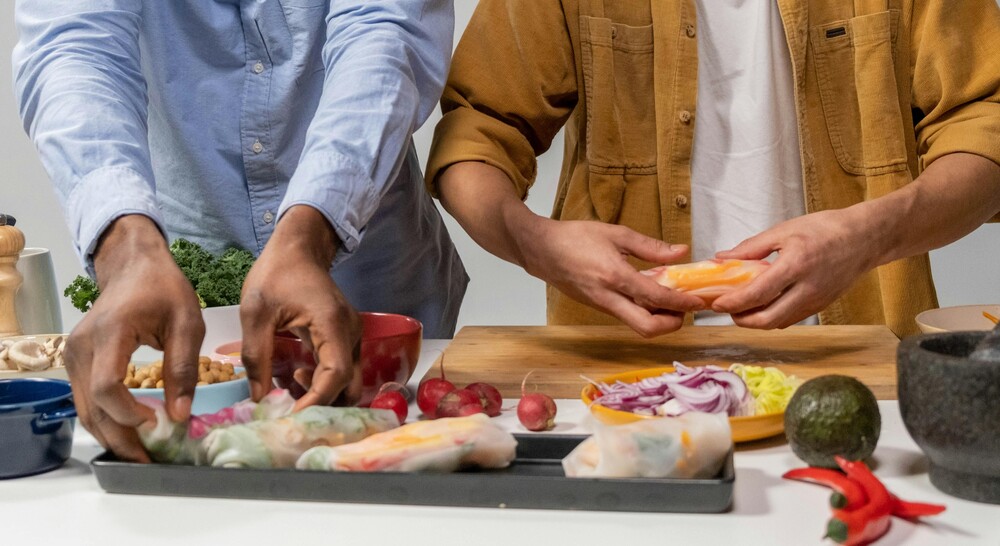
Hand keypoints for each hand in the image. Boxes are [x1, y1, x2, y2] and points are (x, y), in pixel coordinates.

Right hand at [64, 215, 203, 461]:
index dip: (130, 413)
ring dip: (111, 435)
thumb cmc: (164, 290)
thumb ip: (184, 368)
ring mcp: (72, 354)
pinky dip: (106, 419)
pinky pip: (86, 399)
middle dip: (120, 438)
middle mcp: (81, 346)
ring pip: (85, 409)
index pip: (109, 385)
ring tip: (142, 452)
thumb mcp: (188, 323)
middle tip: (149, 459)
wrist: (134, 266)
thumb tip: (180, 415)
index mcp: (111, 332)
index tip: (158, 424)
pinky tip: (130, 431)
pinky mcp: (75, 361)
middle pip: (92, 407)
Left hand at [238, 205, 361, 410]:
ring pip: (348, 380)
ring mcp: (353, 335)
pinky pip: (341, 369)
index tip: (290, 416)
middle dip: (322, 404)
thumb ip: (256, 357)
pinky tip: (295, 374)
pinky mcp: (346, 337)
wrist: (299, 247)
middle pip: (350, 384)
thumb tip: (258, 398)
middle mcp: (351, 333)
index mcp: (332, 324)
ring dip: (322, 393)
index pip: (335, 375)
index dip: (315, 401)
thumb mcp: (256, 313)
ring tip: (288, 386)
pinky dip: (322, 381)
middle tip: (289, 408)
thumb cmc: (276, 274)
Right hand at [516, 218, 704, 336]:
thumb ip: (650, 247)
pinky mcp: (598, 307)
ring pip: (637, 325)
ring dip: (659, 320)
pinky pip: (627, 316)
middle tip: (685, 309)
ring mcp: (602, 306)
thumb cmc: (575, 238)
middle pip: (647, 328)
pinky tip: (651, 296)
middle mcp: (608, 298)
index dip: (681, 302)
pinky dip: (644, 312)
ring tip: (672, 301)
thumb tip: (681, 252)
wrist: (541, 250)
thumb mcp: (616, 234)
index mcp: (615, 276)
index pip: (656, 298)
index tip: (698, 301)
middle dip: (672, 325)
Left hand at [711, 208, 876, 328]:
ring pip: (779, 323)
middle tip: (727, 310)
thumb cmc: (825, 229)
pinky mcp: (821, 306)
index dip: (733, 303)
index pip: (758, 294)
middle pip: (768, 320)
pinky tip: (762, 306)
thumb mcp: (784, 230)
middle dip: (742, 320)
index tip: (716, 304)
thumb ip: (750, 248)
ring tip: (740, 308)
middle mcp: (807, 289)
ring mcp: (816, 301)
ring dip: (756, 321)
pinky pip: (791, 318)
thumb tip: (722, 258)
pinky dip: (772, 317)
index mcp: (796, 265)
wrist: (865, 238)